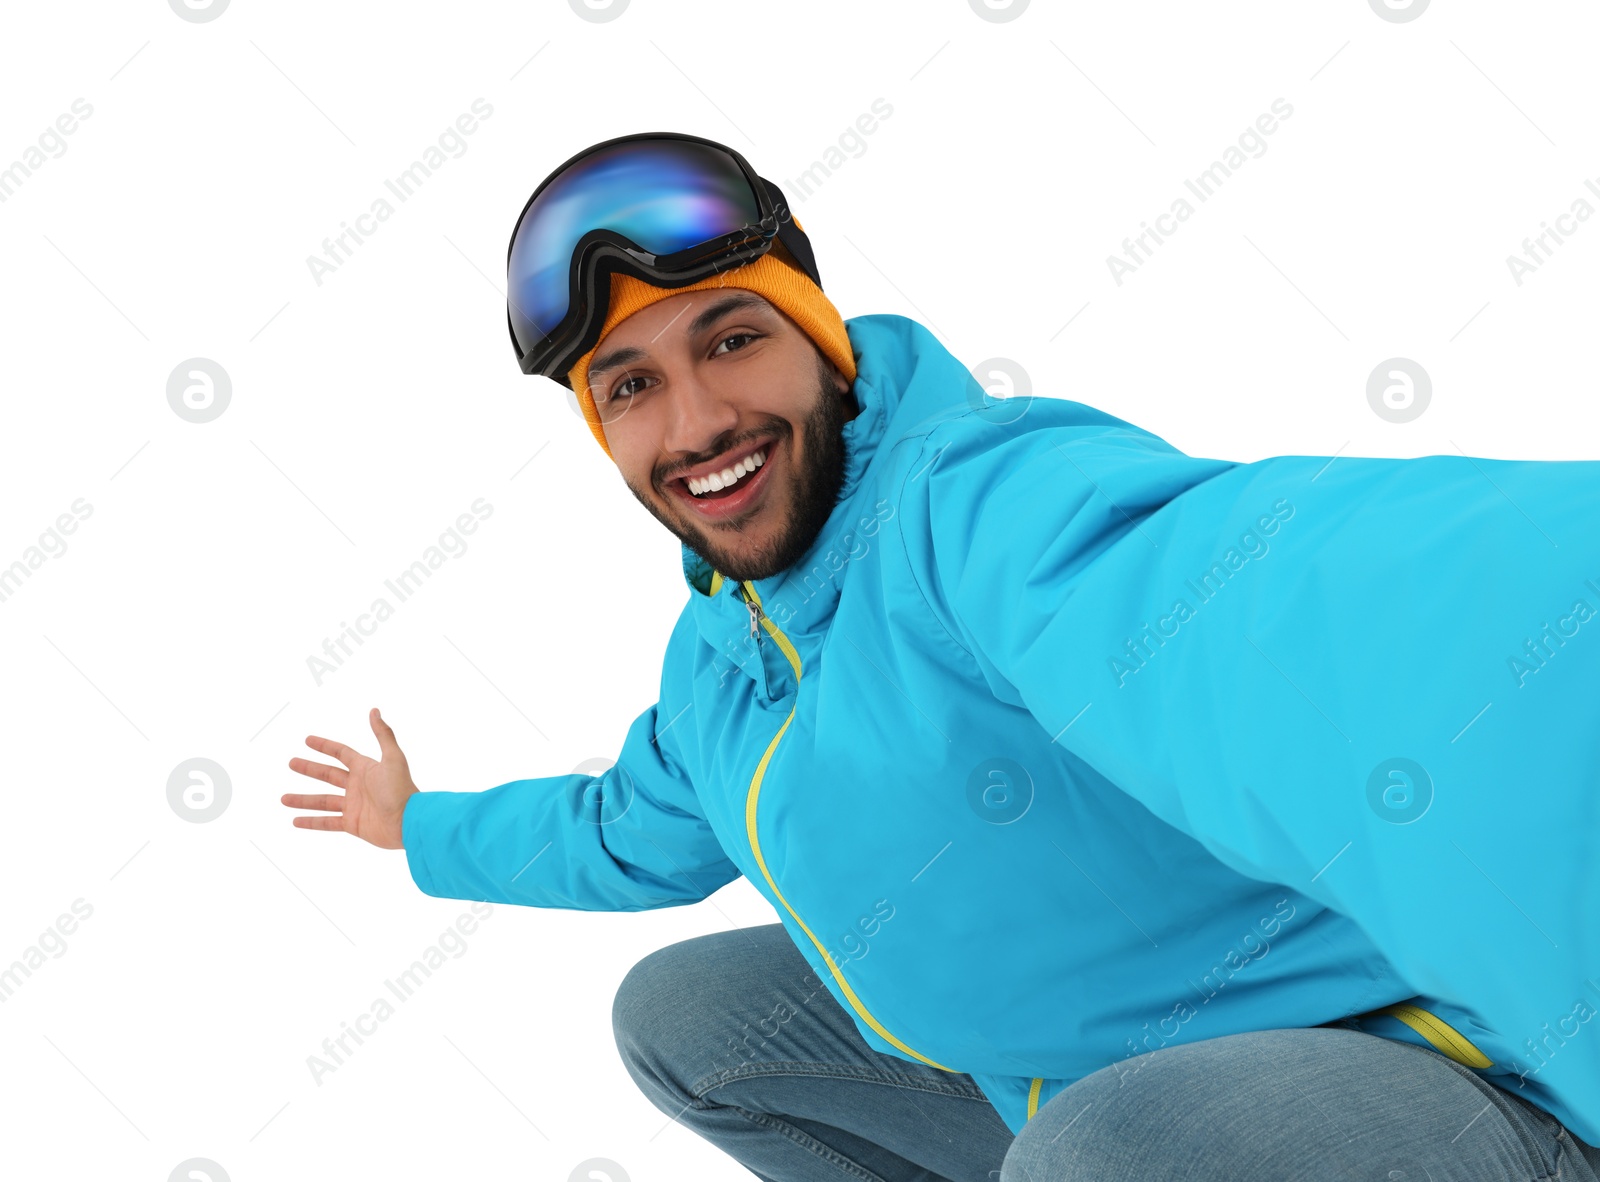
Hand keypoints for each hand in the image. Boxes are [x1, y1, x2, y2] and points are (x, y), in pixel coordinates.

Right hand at [282, 707, 417, 849]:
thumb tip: (374, 710)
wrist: (408, 822)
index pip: (341, 753)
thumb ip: (383, 734)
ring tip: (283, 798)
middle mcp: (358, 786)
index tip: (307, 740)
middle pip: (328, 775)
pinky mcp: (353, 824)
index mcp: (366, 768)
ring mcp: (354, 805)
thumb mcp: (393, 758)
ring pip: (323, 801)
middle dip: (309, 769)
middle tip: (291, 763)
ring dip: (303, 800)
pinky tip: (295, 821)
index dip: (325, 746)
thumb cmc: (402, 789)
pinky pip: (327, 822)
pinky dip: (311, 822)